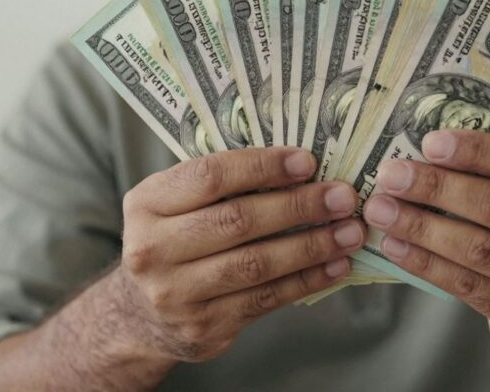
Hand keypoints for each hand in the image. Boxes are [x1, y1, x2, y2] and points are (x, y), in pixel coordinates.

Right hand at [117, 147, 365, 362]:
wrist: (140, 315)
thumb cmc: (174, 240)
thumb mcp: (175, 204)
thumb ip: (222, 184)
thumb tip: (301, 166)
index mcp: (146, 204)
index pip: (209, 177)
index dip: (262, 167)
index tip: (307, 162)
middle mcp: (153, 250)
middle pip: (237, 221)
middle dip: (299, 206)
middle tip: (343, 197)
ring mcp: (176, 295)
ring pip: (256, 264)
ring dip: (312, 246)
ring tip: (350, 231)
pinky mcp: (203, 328)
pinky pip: (266, 299)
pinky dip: (306, 280)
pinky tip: (336, 265)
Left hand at [363, 130, 489, 366]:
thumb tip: (429, 152)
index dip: (477, 150)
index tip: (430, 142)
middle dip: (437, 187)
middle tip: (391, 175)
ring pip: (478, 248)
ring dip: (421, 226)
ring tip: (381, 209)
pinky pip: (465, 285)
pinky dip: (424, 262)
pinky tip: (394, 245)